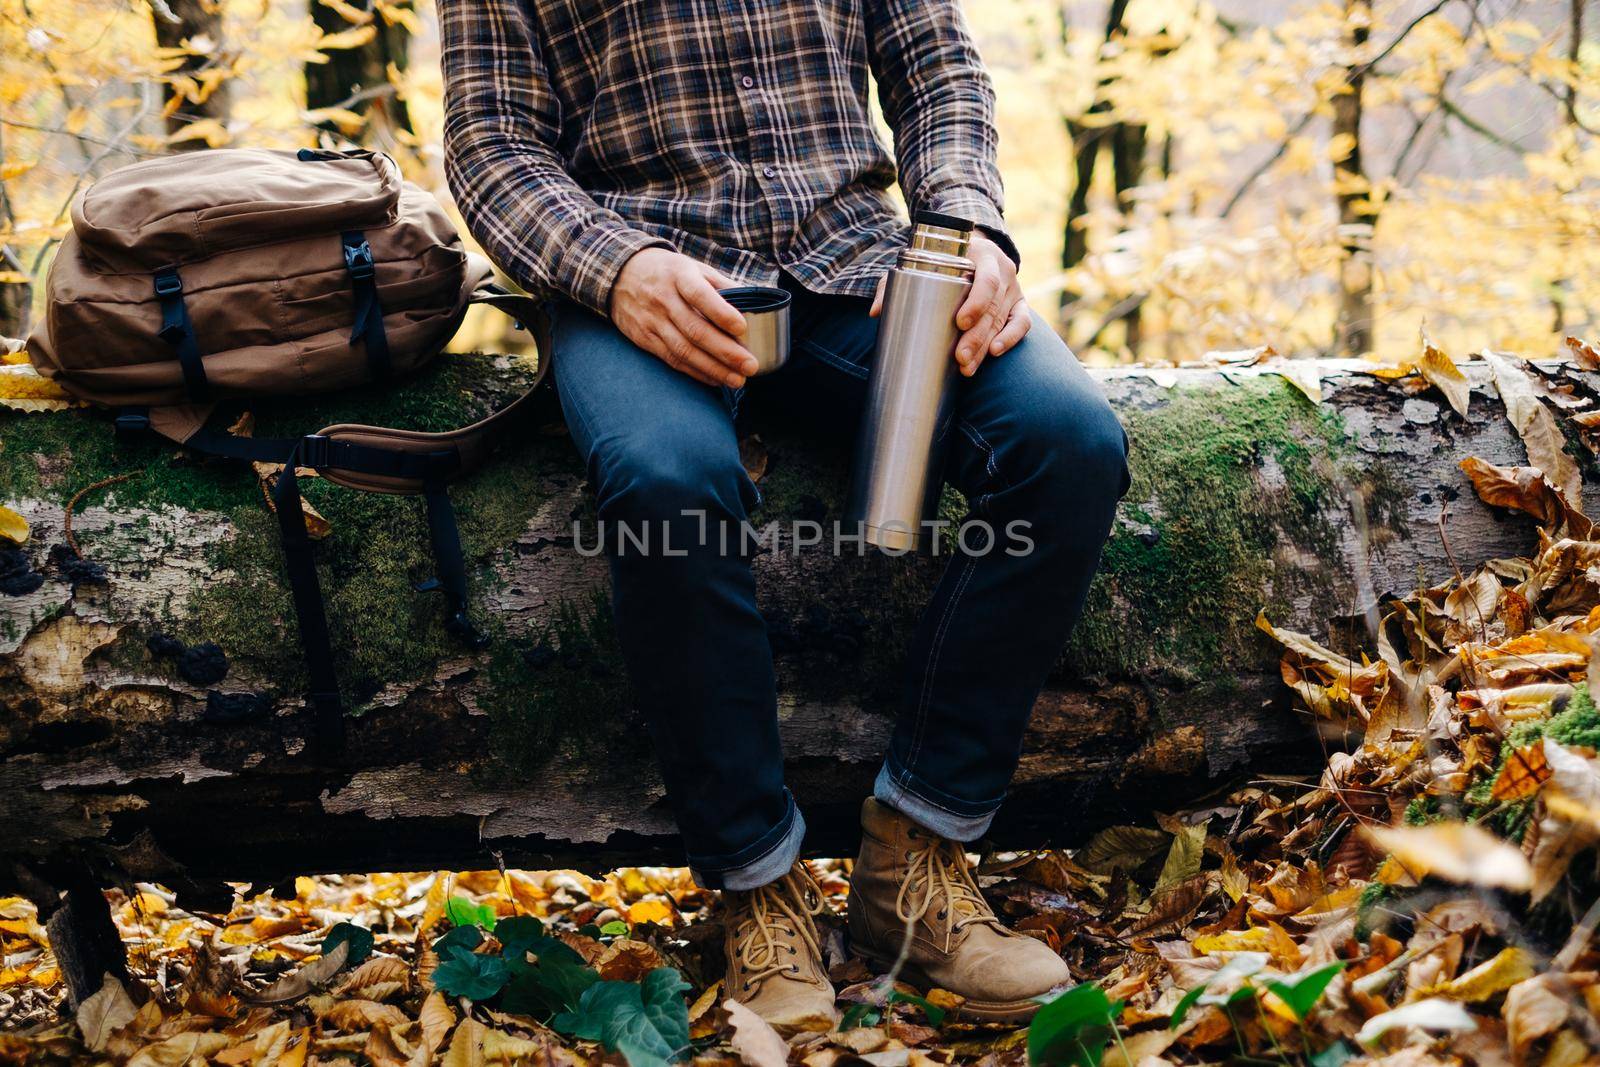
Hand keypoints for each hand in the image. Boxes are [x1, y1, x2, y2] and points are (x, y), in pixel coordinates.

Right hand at [610, 248, 757, 387]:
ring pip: (684, 350)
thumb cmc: (668, 272)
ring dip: (713, 369)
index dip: (721, 312)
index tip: (742, 327)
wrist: (619, 275)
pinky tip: (716, 380)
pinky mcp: (644, 339)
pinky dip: (696, 372)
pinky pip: (672, 360)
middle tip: (750, 366)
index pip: (700, 295)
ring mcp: (652, 321)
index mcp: (679, 275)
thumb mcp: (692, 267)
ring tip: (738, 380)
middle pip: (695, 330)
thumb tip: (754, 302)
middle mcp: (663, 299)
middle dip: (725, 351)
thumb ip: (721, 284)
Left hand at [870, 231, 1030, 377]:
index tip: (960, 322)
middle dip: (977, 336)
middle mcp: (1003, 270)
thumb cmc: (942, 258)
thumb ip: (895, 283)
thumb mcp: (919, 263)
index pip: (987, 279)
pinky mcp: (1019, 303)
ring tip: (968, 367)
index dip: (977, 302)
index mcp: (983, 255)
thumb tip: (875, 312)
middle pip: (994, 307)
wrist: (973, 248)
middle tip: (960, 358)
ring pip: (1004, 319)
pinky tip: (996, 353)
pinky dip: (1011, 337)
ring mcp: (1013, 288)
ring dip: (987, 346)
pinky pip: (1022, 322)